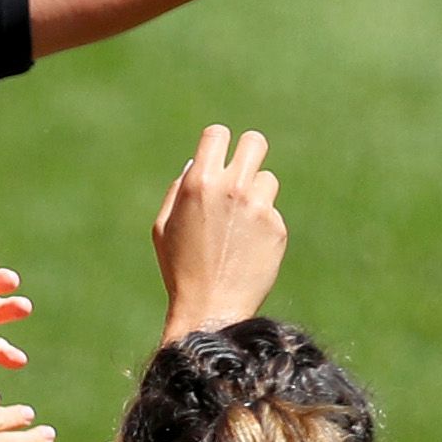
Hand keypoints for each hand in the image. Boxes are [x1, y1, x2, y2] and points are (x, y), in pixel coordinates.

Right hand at [151, 126, 286, 337]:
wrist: (211, 307)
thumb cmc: (180, 268)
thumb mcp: (164, 226)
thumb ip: (179, 190)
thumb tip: (196, 164)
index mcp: (199, 183)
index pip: (218, 135)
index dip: (218, 143)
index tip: (218, 155)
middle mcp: (232, 188)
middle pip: (254, 142)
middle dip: (248, 152)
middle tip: (243, 172)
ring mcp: (258, 206)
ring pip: (267, 179)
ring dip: (256, 193)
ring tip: (240, 223)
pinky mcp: (276, 226)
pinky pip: (272, 211)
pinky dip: (263, 224)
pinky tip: (248, 247)